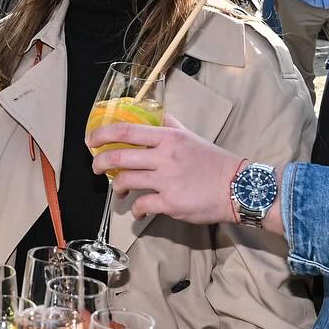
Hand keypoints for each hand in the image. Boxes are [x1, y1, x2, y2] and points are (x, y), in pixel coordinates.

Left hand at [87, 113, 244, 224]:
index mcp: (168, 137)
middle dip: (100, 163)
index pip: (127, 130)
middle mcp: (165, 156)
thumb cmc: (214, 162)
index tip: (91, 140)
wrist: (238, 187)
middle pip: (119, 156)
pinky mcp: (170, 203)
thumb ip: (171, 126)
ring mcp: (166, 180)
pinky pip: (142, 205)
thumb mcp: (191, 137)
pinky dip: (136, 210)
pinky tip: (138, 212)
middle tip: (96, 168)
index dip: (103, 134)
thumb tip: (155, 115)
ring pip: (126, 181)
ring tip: (119, 191)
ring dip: (116, 187)